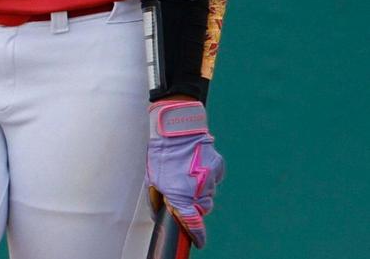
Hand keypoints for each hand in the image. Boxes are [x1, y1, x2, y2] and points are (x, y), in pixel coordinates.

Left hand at [146, 100, 225, 247]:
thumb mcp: (152, 179)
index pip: (192, 223)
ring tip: (186, 172)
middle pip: (202, 208)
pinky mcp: (218, 167)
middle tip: (182, 191)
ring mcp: (211, 178)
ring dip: (200, 189)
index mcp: (180, 195)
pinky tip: (195, 164)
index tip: (198, 242)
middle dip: (194, 205)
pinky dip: (207, 175)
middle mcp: (199, 190)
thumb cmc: (161, 152)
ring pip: (208, 193)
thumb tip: (159, 215)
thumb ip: (156, 200)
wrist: (176, 128)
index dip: (196, 235)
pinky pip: (214, 178)